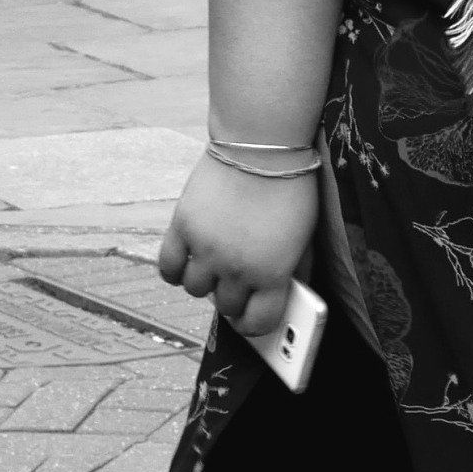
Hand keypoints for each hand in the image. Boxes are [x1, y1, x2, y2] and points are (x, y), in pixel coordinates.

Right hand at [157, 152, 316, 335]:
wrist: (262, 145)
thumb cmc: (290, 188)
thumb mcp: (304, 236)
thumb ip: (293, 270)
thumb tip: (285, 296)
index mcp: (273, 273)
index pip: (258, 322)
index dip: (254, 325)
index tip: (251, 319)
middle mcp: (237, 267)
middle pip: (225, 306)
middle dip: (232, 299)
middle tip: (235, 285)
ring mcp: (206, 249)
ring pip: (195, 290)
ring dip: (205, 282)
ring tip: (213, 266)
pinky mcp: (183, 228)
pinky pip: (168, 268)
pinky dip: (175, 271)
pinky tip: (187, 262)